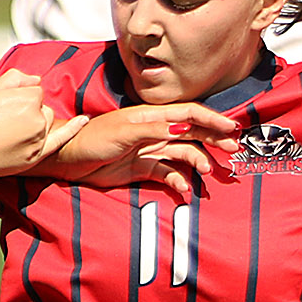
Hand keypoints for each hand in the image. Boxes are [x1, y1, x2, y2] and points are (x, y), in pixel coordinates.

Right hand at [0, 71, 88, 180]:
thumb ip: (18, 77)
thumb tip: (36, 80)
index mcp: (28, 98)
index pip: (34, 91)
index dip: (17, 98)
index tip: (1, 108)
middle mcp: (38, 119)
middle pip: (42, 107)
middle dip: (28, 110)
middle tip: (2, 122)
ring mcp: (39, 140)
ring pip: (47, 123)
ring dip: (35, 124)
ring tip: (9, 133)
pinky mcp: (36, 156)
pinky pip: (60, 140)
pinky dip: (74, 129)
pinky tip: (84, 120)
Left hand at [49, 104, 239, 198]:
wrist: (70, 161)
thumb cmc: (94, 139)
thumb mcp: (124, 131)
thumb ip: (155, 129)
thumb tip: (184, 127)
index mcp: (153, 115)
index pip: (190, 113)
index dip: (212, 119)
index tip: (231, 129)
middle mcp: (156, 131)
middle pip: (192, 133)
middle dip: (213, 140)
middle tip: (232, 151)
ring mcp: (150, 150)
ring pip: (183, 154)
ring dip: (197, 162)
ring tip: (208, 172)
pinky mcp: (143, 169)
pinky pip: (167, 174)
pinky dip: (178, 180)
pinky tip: (184, 188)